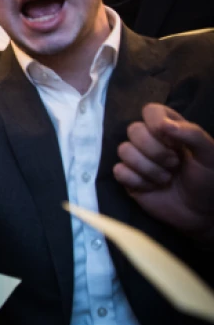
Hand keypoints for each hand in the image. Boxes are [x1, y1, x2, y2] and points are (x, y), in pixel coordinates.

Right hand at [115, 104, 213, 238]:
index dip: (156, 122)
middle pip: (134, 129)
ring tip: (165, 179)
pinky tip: (151, 188)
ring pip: (124, 150)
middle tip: (174, 164)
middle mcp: (150, 140)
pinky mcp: (128, 178)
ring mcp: (137, 159)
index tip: (172, 140)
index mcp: (170, 128)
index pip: (151, 110)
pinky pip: (119, 171)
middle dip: (155, 151)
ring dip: (148, 169)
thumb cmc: (209, 180)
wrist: (201, 214)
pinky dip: (138, 181)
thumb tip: (164, 124)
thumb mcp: (211, 155)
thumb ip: (193, 134)